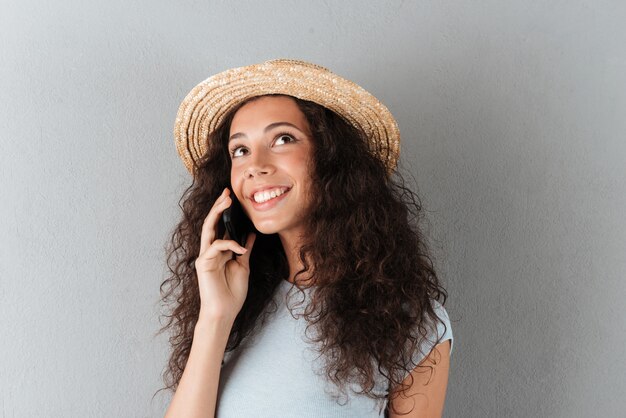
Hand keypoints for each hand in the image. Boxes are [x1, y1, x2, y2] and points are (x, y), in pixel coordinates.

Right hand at [194, 187, 255, 323]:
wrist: (224, 311)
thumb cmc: (232, 292)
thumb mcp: (243, 266)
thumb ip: (245, 249)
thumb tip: (251, 234)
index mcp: (220, 251)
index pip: (220, 226)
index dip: (225, 211)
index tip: (232, 197)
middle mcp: (210, 251)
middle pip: (211, 223)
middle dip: (218, 206)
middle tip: (227, 192)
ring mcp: (205, 256)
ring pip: (208, 229)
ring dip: (217, 213)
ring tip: (226, 201)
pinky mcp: (203, 263)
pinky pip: (216, 246)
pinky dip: (229, 244)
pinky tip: (240, 248)